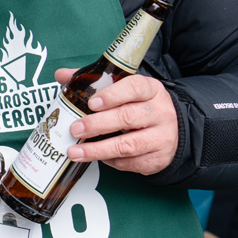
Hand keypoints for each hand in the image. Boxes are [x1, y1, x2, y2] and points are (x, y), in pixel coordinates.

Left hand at [57, 68, 178, 175]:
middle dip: (97, 125)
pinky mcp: (159, 158)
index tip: (91, 103)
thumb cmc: (141, 107)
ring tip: (75, 152)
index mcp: (151, 90)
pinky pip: (131, 162)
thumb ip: (94, 82)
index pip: (134, 88)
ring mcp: (161, 137)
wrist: (175, 130)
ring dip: (98, 150)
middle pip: (127, 118)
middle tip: (75, 129)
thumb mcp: (126, 89)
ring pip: (128, 145)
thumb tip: (61, 75)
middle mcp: (160, 112)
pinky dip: (111, 161)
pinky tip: (97, 157)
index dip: (111, 95)